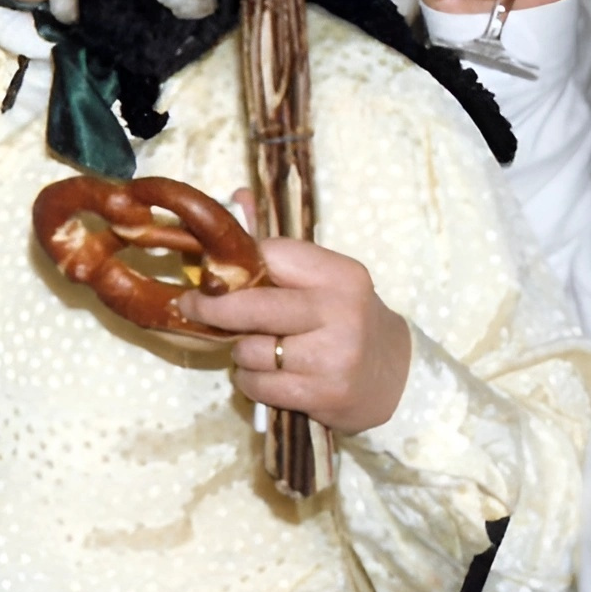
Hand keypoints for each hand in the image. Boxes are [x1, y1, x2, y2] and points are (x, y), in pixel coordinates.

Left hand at [194, 214, 414, 436]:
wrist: (399, 376)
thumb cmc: (346, 320)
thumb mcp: (324, 279)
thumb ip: (278, 248)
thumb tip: (235, 197)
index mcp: (339, 275)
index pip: (270, 255)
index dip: (235, 264)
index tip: (211, 273)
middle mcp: (339, 312)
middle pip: (250, 306)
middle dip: (212, 308)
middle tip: (192, 306)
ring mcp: (333, 357)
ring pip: (249, 350)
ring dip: (241, 352)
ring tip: (261, 350)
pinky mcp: (325, 394)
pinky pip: (258, 385)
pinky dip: (252, 381)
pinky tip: (271, 376)